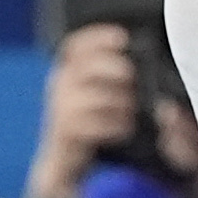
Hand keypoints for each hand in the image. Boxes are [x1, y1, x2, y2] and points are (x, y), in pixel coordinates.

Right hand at [32, 22, 146, 190]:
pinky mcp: (64, 132)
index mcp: (68, 71)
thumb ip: (107, 77)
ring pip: (91, 97)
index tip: (123, 38)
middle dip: (114, 68)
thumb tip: (137, 66)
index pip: (76, 46)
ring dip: (117, 101)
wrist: (65, 160)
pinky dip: (112, 125)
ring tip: (131, 108)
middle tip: (132, 76)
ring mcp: (60, 109)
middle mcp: (60, 85)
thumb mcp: (94, 94)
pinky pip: (91, 125)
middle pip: (86, 67)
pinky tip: (125, 127)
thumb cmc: (89, 122)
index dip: (98, 38)